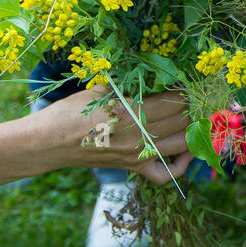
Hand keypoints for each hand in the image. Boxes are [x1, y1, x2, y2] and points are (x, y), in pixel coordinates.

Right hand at [44, 88, 194, 183]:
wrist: (48, 142)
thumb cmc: (69, 112)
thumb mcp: (99, 89)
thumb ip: (127, 83)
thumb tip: (150, 72)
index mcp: (132, 113)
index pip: (174, 100)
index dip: (186, 89)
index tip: (190, 80)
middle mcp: (140, 136)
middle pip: (182, 120)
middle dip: (193, 106)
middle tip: (197, 95)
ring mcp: (138, 155)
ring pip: (182, 143)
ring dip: (193, 129)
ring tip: (195, 115)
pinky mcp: (133, 168)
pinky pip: (166, 174)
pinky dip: (182, 165)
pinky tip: (187, 150)